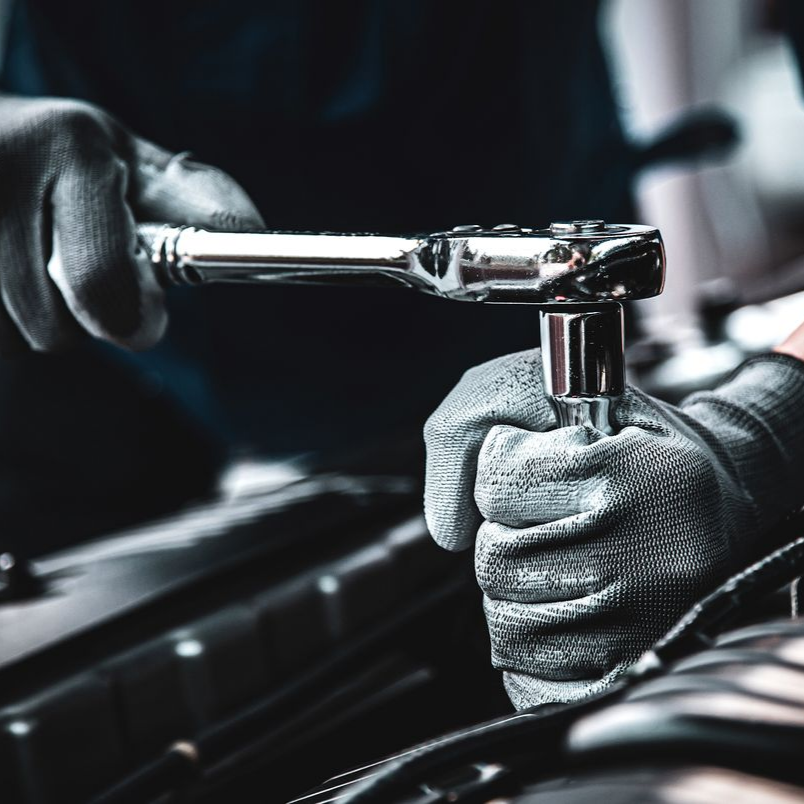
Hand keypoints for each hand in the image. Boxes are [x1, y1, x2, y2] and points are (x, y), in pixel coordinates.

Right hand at [0, 94, 263, 352]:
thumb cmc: (63, 156)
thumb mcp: (130, 161)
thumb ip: (191, 198)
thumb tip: (253, 229)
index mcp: (66, 148)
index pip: (101, 282)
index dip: (129, 321)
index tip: (139, 324)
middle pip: (54, 329)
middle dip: (80, 319)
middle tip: (76, 273)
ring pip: (14, 339)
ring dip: (32, 321)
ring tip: (30, 264)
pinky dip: (2, 321)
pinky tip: (5, 275)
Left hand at [424, 350, 803, 707]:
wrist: (718, 493)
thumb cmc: (629, 441)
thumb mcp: (563, 396)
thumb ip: (474, 424)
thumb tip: (445, 527)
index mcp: (632, 471)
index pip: (499, 484)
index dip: (495, 476)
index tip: (523, 475)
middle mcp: (649, 547)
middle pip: (497, 559)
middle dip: (498, 538)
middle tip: (535, 523)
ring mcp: (647, 614)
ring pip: (507, 621)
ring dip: (508, 592)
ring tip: (548, 563)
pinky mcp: (636, 660)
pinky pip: (535, 676)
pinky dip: (522, 649)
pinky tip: (547, 611)